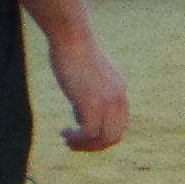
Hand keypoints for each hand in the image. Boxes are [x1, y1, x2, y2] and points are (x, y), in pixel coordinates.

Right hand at [49, 33, 128, 150]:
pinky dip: (77, 139)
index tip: (82, 135)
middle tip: (73, 143)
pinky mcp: (91, 102)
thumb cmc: (74, 53)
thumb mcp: (88, 76)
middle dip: (93, 146)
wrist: (72, 37)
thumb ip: (91, 94)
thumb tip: (82, 114)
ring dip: (84, 145)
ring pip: (104, 139)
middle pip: (114, 136)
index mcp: (120, 91)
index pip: (119, 125)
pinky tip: (64, 133)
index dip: (101, 136)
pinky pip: (89, 133)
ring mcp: (107, 101)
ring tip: (67, 140)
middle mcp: (119, 98)